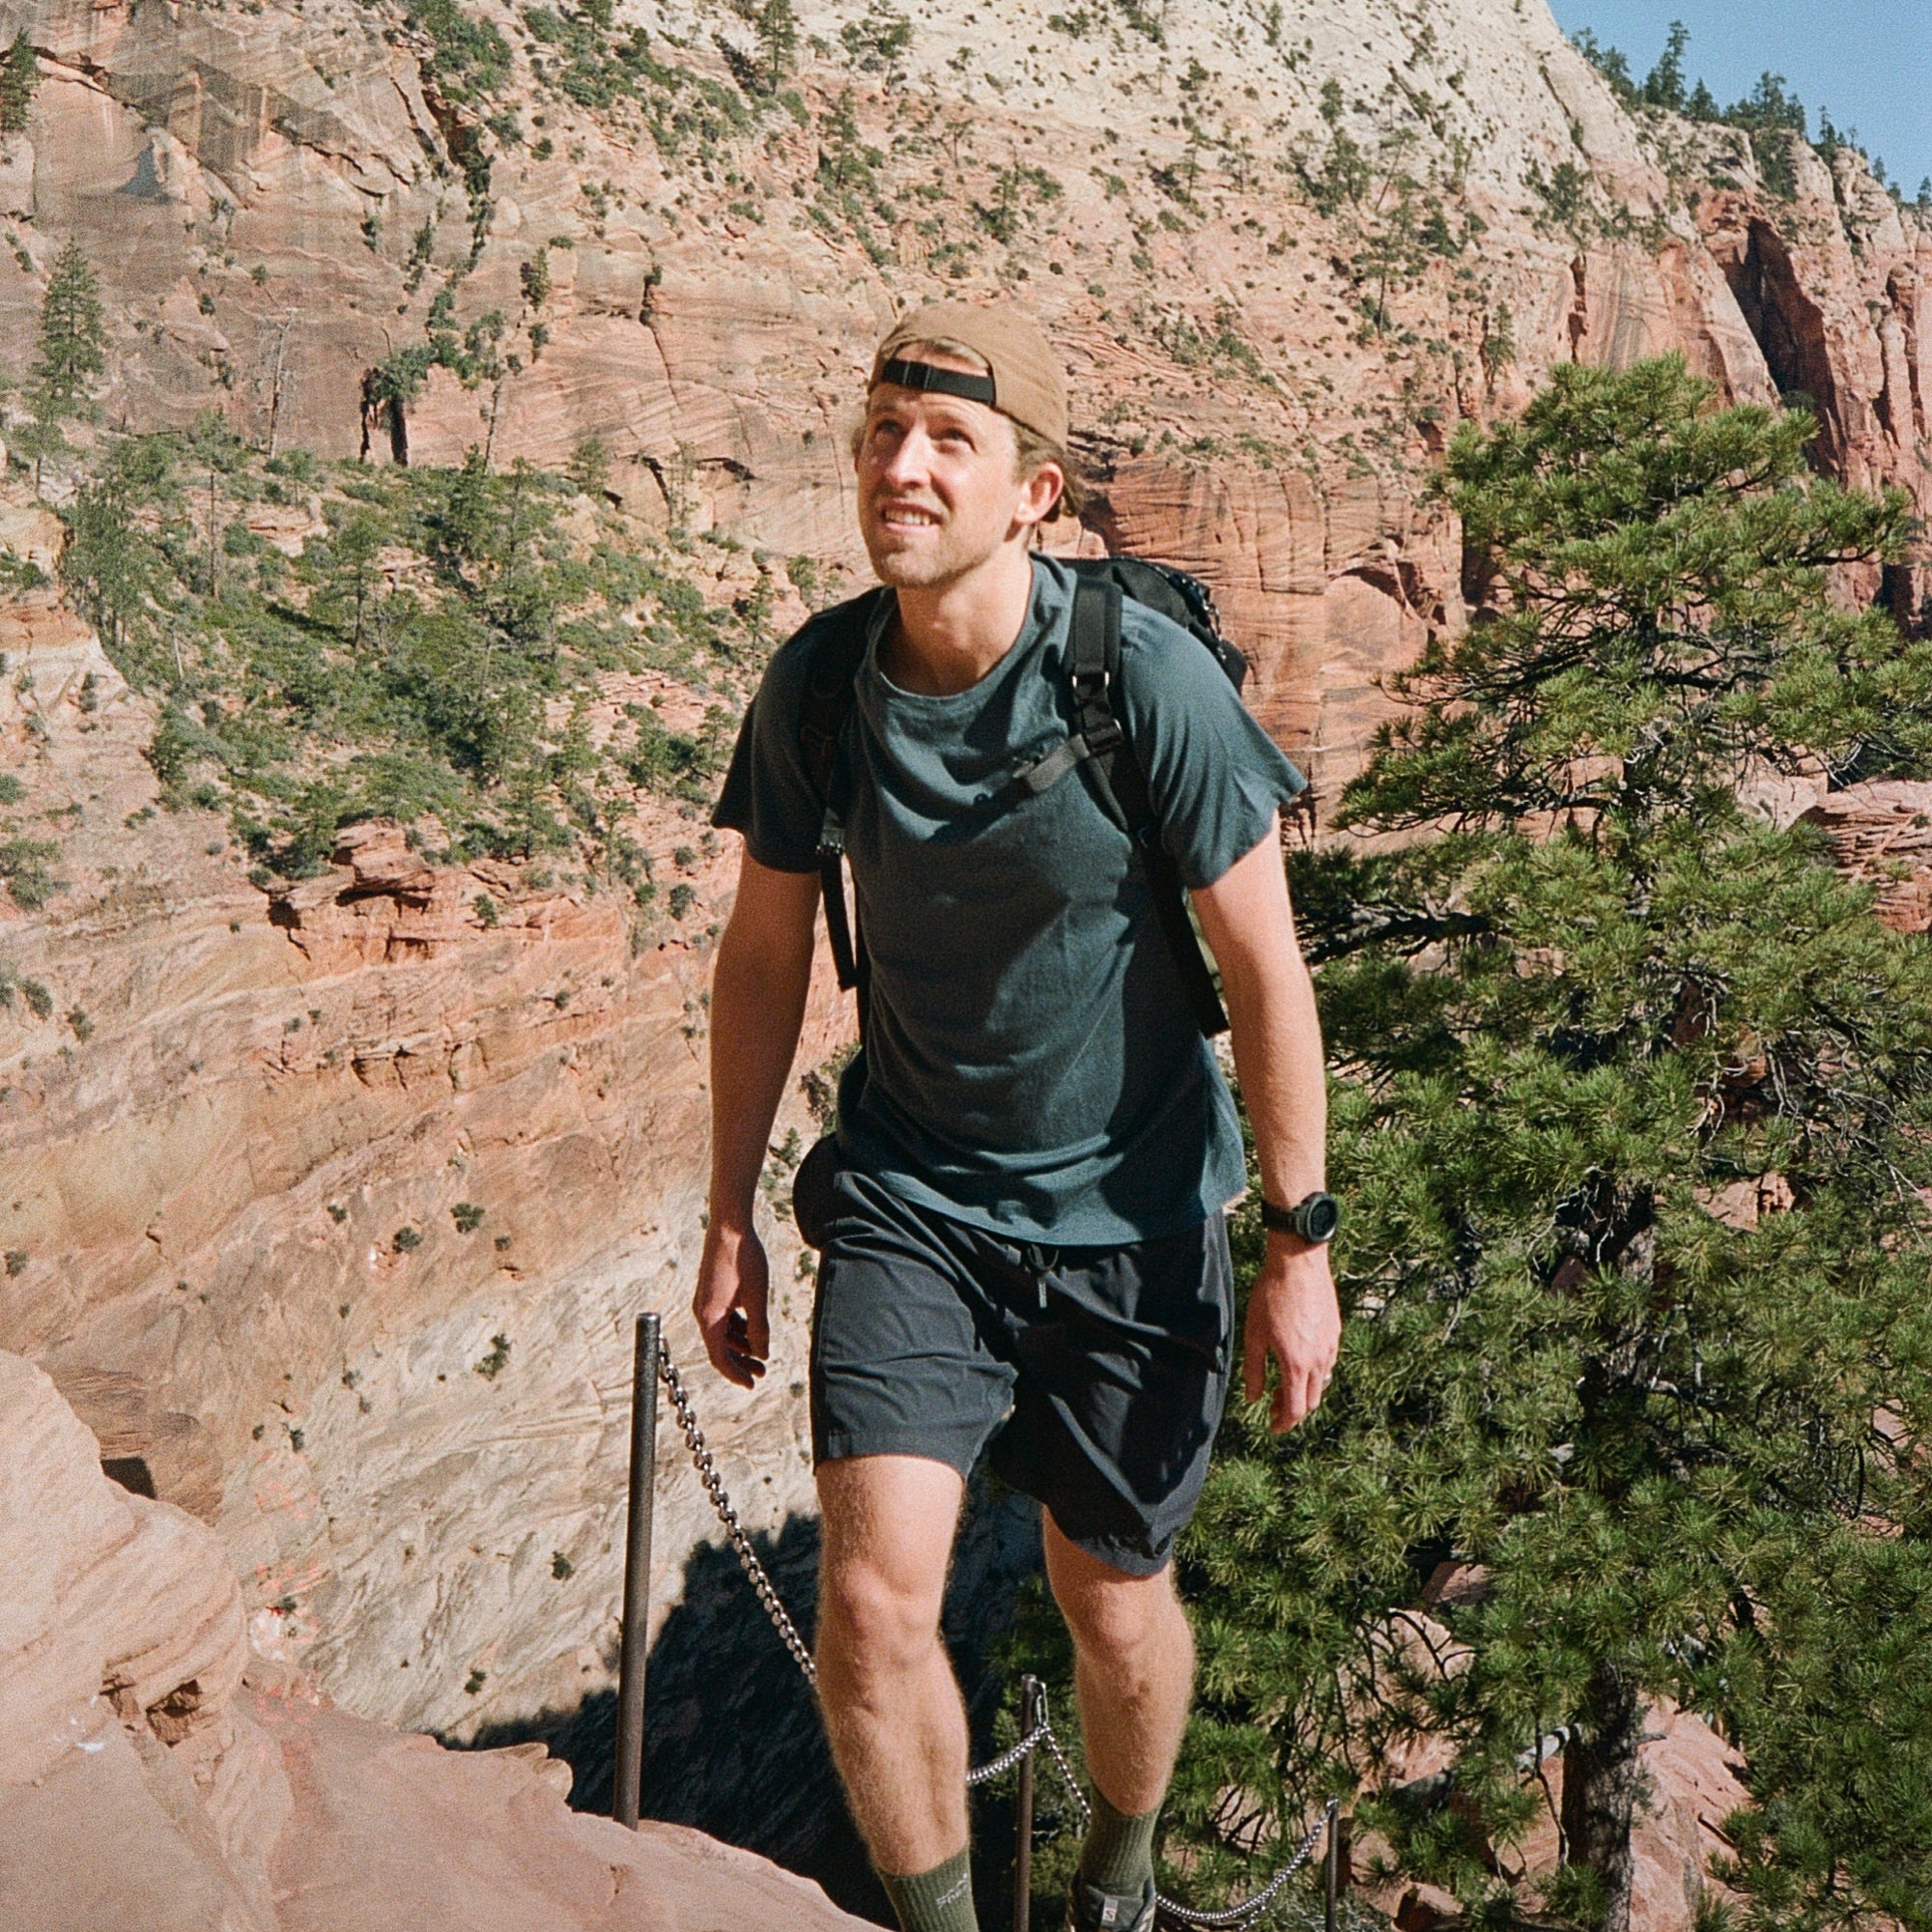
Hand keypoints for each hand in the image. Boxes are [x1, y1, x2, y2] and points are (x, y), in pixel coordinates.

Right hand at [693, 1217, 770, 1389]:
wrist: (729, 1226)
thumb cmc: (744, 1258)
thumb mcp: (757, 1297)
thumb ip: (759, 1328)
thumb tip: (762, 1353)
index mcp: (710, 1317)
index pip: (719, 1358)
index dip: (735, 1374)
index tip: (751, 1385)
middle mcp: (702, 1312)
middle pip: (720, 1348)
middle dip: (741, 1362)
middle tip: (761, 1372)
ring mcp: (705, 1301)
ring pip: (721, 1333)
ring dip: (740, 1345)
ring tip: (761, 1353)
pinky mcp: (711, 1292)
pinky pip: (721, 1319)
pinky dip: (736, 1328)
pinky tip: (752, 1329)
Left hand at [1243, 1235, 1340, 1431]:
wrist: (1298, 1263)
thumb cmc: (1271, 1296)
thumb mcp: (1254, 1335)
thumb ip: (1253, 1370)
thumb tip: (1252, 1397)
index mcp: (1296, 1364)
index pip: (1296, 1409)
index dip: (1284, 1423)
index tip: (1273, 1426)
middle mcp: (1319, 1360)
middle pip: (1312, 1400)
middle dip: (1293, 1409)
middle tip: (1273, 1405)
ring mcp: (1331, 1346)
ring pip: (1322, 1382)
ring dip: (1304, 1390)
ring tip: (1284, 1383)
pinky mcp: (1336, 1332)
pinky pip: (1327, 1362)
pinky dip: (1314, 1372)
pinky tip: (1298, 1360)